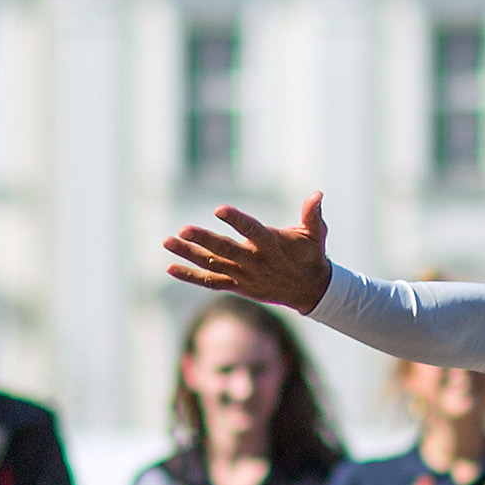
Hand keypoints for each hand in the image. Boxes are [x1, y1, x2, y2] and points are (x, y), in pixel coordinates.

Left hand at [164, 190, 332, 313]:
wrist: (311, 291)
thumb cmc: (311, 255)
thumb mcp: (316, 234)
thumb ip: (313, 214)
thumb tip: (318, 193)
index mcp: (272, 245)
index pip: (252, 231)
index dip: (237, 220)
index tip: (220, 209)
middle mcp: (254, 261)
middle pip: (225, 250)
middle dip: (203, 240)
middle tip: (183, 229)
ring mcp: (243, 275)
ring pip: (212, 264)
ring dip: (188, 254)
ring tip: (167, 241)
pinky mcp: (237, 285)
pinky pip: (210, 282)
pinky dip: (190, 276)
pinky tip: (170, 267)